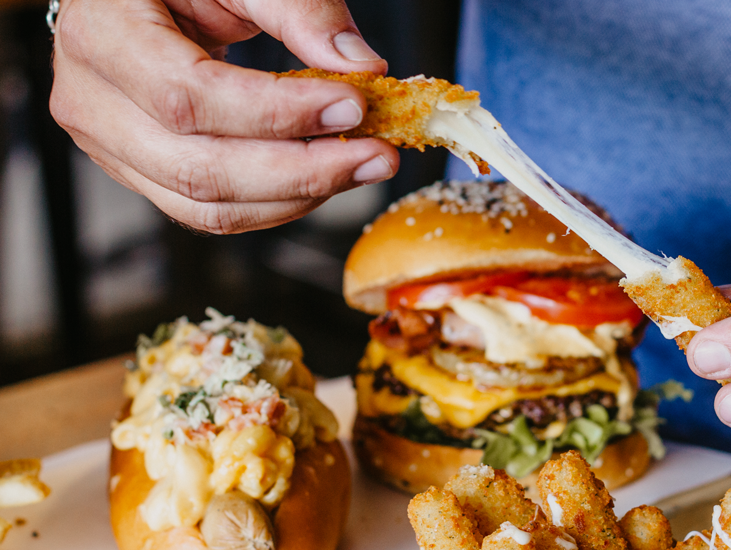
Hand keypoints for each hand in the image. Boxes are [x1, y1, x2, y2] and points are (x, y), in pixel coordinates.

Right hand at [50, 0, 400, 233]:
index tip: (352, 105)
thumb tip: (360, 65)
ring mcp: (112, 148)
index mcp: (102, 35)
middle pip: (201, 169)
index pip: (190, 97)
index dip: (278, 112)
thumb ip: (297, 8)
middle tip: (378, 153)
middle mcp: (93, 103)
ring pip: (209, 205)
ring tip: (364, 167)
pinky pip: (212, 210)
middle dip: (304, 171)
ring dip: (299, 196)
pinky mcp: (143, 174)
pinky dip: (278, 203)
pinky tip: (327, 177)